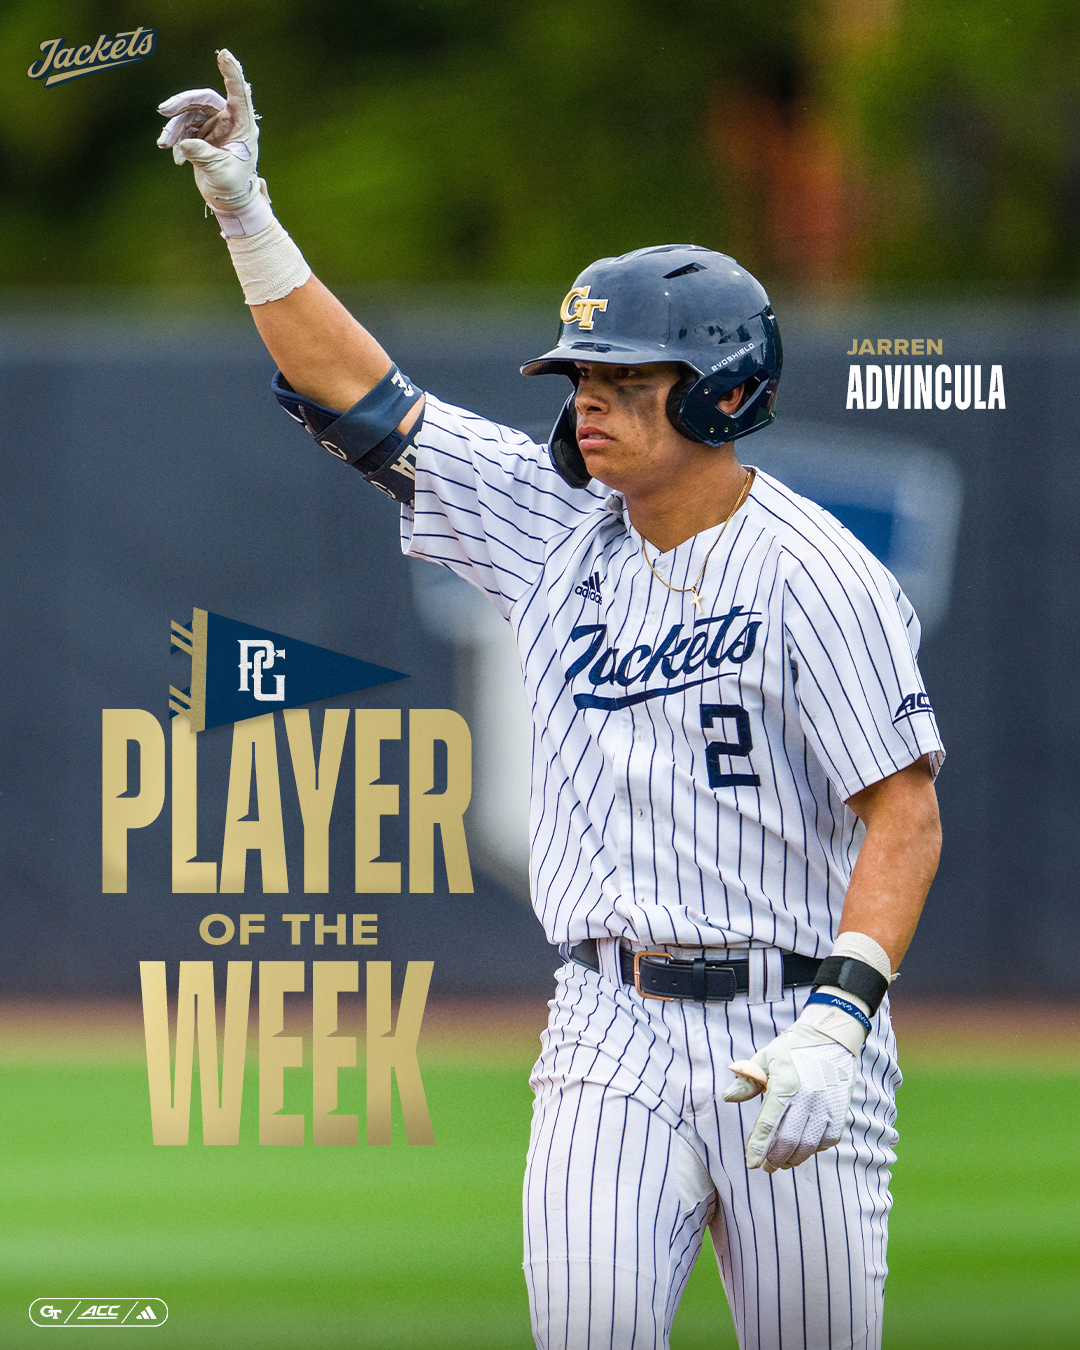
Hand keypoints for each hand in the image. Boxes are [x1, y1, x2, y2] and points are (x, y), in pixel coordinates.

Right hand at [157, 49, 271, 232]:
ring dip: (174, 126)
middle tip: (163, 111)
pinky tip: (175, 158)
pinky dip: (175, 139)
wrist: (228, 200)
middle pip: (204, 100)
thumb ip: (203, 156)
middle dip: (182, 103)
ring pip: (190, 113)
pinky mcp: (202, 133)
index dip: (231, 73)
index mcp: (243, 126)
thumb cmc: (232, 185)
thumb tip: (184, 144)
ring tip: (164, 142)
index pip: (238, 94)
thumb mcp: (219, 171)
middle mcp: (230, 121)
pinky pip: (184, 127)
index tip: (224, 54)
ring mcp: (215, 125)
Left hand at [722, 996, 867, 1170]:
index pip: (768, 1124)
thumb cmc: (792, 1048)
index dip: (758, 1147)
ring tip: (782, 1162)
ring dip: (794, 1158)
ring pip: (809, 1145)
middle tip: (765, 1167)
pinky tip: (804, 1148)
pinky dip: (815, 1149)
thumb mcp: (765, 1058)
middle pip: (788, 1140)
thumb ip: (747, 1080)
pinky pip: (829, 1139)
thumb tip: (727, 1098)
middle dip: (774, 1158)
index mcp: (784, 1084)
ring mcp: (826, 1104)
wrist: (830, 1035)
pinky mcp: (840, 1109)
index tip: (751, 1163)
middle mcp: (806, 1097)